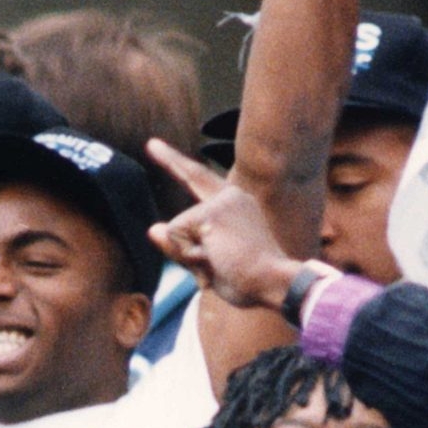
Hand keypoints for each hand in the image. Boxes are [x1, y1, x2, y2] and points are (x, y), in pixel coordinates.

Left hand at [146, 139, 301, 310]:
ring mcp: (222, 202)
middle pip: (190, 176)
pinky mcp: (211, 214)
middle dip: (169, 158)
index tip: (154, 145)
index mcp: (235, 205)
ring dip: (190, 256)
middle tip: (151, 144)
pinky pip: (177, 237)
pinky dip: (189, 256)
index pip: (200, 179)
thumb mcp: (209, 265)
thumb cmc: (249, 280)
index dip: (176, 163)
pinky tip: (216, 260)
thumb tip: (152, 229)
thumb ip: (180, 247)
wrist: (275, 283)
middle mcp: (231, 197)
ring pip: (177, 229)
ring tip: (222, 264)